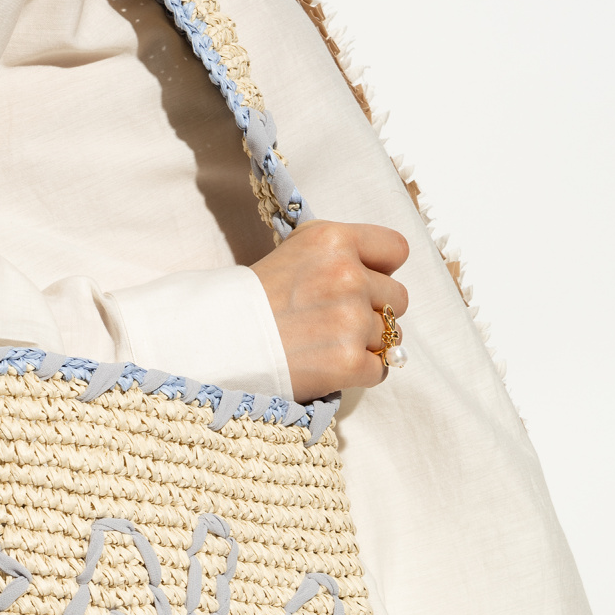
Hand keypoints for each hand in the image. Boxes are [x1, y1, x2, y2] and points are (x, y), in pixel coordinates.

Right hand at [251, 221, 409, 401]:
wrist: (216, 341)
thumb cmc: (251, 299)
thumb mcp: (296, 251)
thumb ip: (339, 254)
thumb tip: (381, 273)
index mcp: (334, 240)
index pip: (396, 250)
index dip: (382, 270)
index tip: (363, 283)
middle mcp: (347, 276)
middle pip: (398, 298)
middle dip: (374, 311)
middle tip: (336, 321)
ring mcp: (350, 320)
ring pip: (392, 336)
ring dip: (367, 344)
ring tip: (329, 345)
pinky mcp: (348, 362)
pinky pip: (380, 370)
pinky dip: (361, 374)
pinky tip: (332, 367)